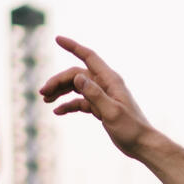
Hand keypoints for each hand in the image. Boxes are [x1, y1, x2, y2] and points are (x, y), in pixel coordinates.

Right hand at [39, 37, 172, 164]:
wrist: (142, 144)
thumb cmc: (131, 128)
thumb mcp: (112, 112)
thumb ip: (95, 94)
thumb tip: (77, 77)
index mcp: (110, 80)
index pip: (89, 57)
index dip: (73, 47)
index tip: (57, 39)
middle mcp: (105, 84)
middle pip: (77, 75)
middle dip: (58, 81)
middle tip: (42, 93)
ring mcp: (102, 96)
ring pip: (76, 87)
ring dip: (60, 91)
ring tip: (45, 100)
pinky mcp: (100, 108)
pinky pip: (80, 102)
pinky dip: (68, 105)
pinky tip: (57, 111)